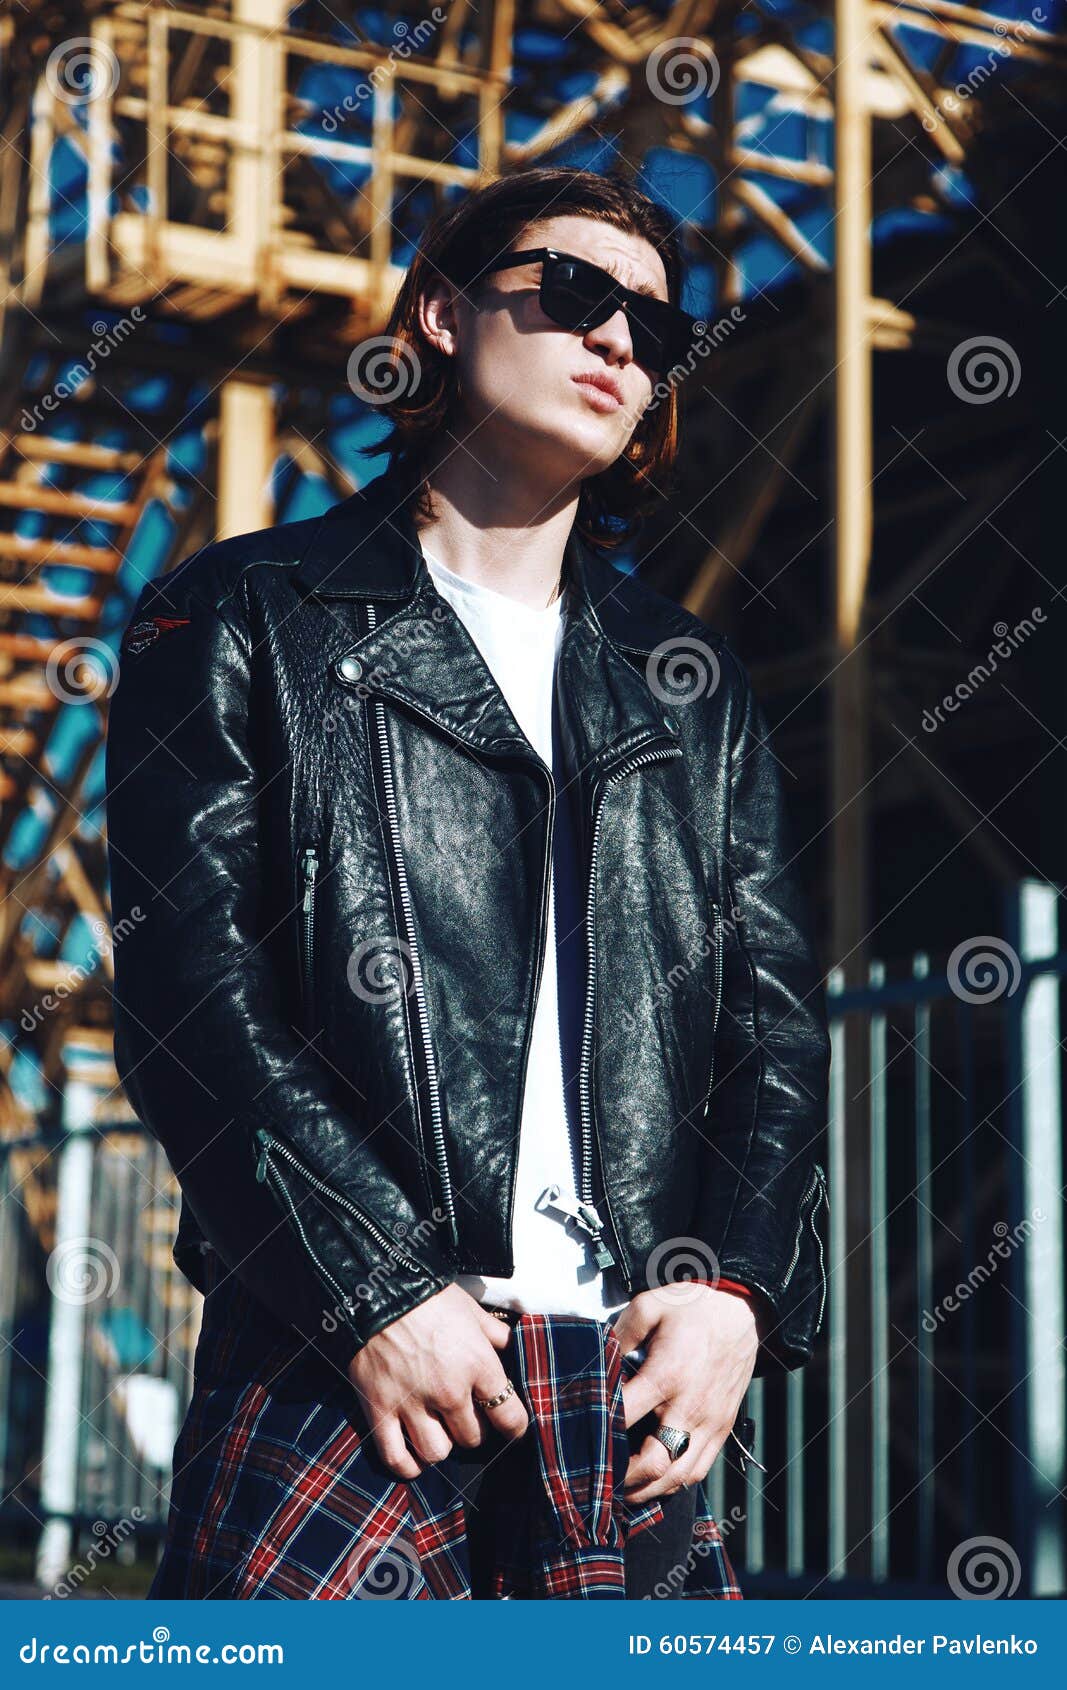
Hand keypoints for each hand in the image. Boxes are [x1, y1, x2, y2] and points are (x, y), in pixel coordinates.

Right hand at [346, 1284, 529, 1477]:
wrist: (377, 1289)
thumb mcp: (472, 1310)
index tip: (510, 1426)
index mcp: (478, 1365)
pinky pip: (396, 1458)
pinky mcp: (380, 1410)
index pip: (509, 1416)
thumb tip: (514, 1346)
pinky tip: (414, 1458)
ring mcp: (413, 1404)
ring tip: (438, 1430)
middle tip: (465, 1416)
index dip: (513, 1426)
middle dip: (473, 1430)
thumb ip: (496, 1334)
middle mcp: (449, 1392)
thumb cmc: (429, 1297)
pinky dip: (406, 1466)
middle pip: (472, 1438)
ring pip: (438, 1453)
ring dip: (441, 1445)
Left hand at [613, 1283, 758, 1502]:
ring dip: (647, 1490)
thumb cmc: (693, 1306)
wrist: (743, 1311)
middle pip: (653, 1464)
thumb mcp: (650, 1304)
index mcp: (667, 1375)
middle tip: (598, 1478)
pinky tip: (654, 1481)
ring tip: (621, 1489)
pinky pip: (699, 1471)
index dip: (600, 1431)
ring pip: (677, 1477)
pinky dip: (674, 1484)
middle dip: (622, 1478)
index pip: (625, 1418)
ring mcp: (710, 1423)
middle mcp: (690, 1407)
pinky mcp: (722, 1429)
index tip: (579, 1436)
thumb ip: (620, 1332)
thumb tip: (599, 1361)